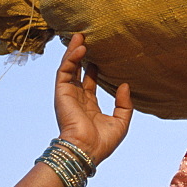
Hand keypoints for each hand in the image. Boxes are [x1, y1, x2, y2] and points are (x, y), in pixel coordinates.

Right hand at [54, 33, 132, 163]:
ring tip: (80, 35)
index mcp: (89, 107)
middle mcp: (77, 99)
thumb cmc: (102, 142)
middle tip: (87, 39)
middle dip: (81, 55)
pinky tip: (80, 48)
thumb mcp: (121, 122)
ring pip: (69, 68)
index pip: (89, 84)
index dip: (93, 69)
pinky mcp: (61, 93)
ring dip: (73, 52)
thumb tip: (124, 85)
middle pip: (77, 72)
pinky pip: (65, 71)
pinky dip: (71, 59)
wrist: (86, 150)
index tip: (99, 55)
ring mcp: (68, 95)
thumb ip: (124, 104)